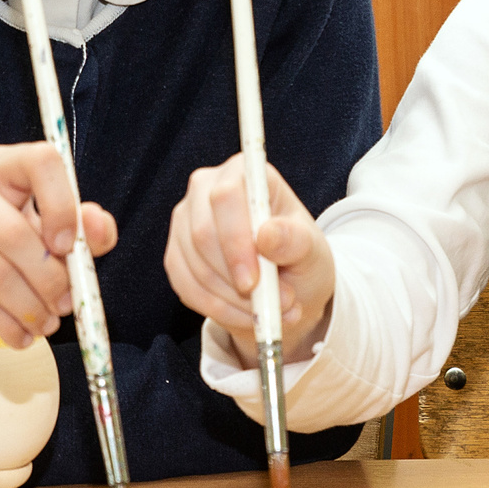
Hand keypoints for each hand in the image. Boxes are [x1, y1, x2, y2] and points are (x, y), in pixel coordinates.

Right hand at [0, 142, 117, 380]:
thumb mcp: (46, 239)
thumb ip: (81, 231)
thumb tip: (98, 228)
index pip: (38, 160)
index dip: (62, 204)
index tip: (68, 246)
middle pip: (13, 229)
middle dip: (49, 276)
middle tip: (67, 304)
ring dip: (30, 306)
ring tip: (46, 323)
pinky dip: (7, 323)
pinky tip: (21, 334)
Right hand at [163, 154, 332, 364]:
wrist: (286, 284)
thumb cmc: (300, 256)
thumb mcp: (312, 250)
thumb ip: (295, 241)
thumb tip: (268, 235)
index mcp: (244, 172)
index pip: (226, 198)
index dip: (235, 243)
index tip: (253, 282)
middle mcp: (206, 189)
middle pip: (202, 234)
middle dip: (234, 279)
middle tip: (271, 306)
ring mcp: (186, 221)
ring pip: (194, 266)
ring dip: (231, 301)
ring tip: (270, 312)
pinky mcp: (176, 254)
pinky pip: (186, 287)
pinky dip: (216, 309)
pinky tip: (245, 315)